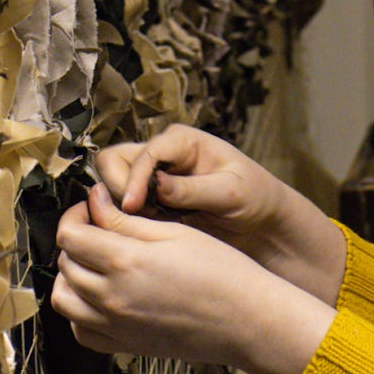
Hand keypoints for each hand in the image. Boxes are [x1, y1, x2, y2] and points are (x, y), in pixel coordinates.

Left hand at [52, 183, 334, 373]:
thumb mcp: (174, 233)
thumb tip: (93, 201)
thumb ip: (126, 220)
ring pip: (64, 300)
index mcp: (124, 261)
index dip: (75, 215)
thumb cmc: (222, 272)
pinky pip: (81, 332)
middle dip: (75, 241)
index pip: (70, 234)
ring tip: (96, 264)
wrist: (246, 321)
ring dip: (71, 277)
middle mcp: (111, 297)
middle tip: (99, 230)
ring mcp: (115, 326)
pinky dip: (80, 313)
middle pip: (65, 264)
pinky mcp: (124, 346)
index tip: (91, 208)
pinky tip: (100, 298)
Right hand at [94, 124, 346, 305]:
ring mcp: (151, 177)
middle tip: (138, 216)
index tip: (134, 206)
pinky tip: (149, 233)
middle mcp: (162, 153)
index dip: (135, 178)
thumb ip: (192, 189)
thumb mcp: (229, 192)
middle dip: (119, 188)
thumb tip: (156, 185)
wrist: (261, 223)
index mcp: (182, 140)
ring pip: (112, 182)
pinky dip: (127, 219)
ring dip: (120, 205)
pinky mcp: (148, 201)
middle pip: (115, 161)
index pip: (145, 152)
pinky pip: (122, 206)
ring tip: (147, 225)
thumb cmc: (254, 197)